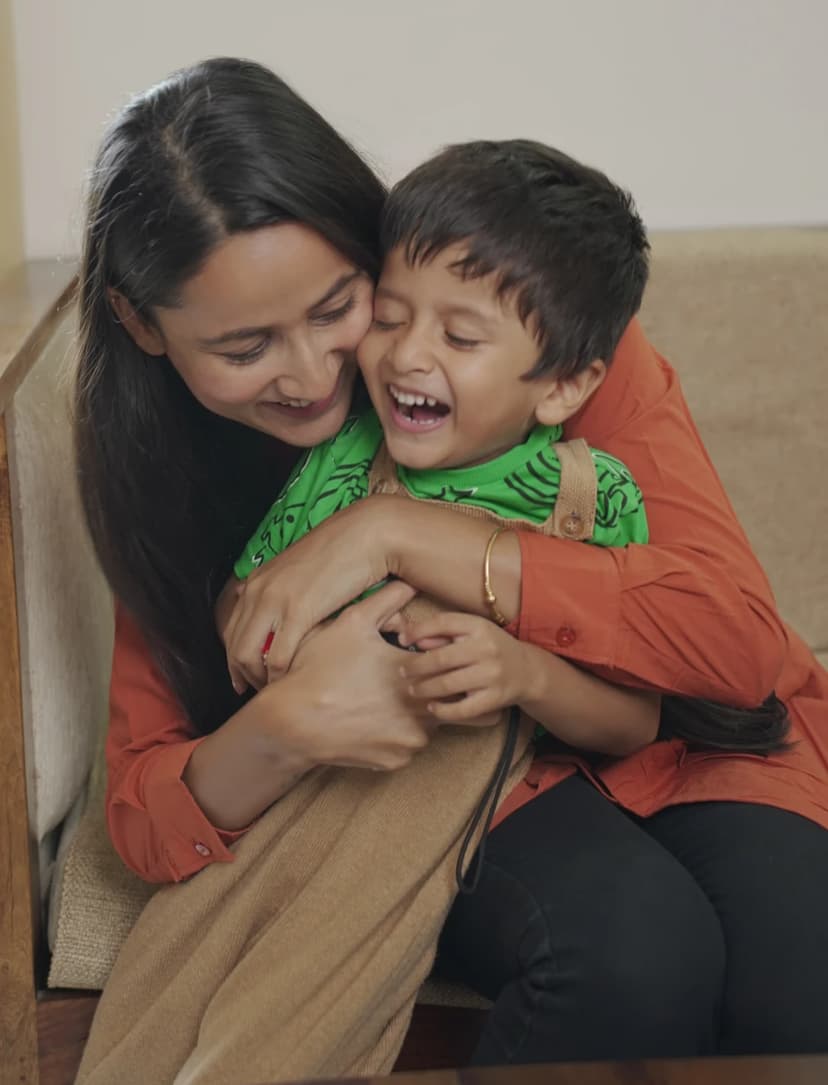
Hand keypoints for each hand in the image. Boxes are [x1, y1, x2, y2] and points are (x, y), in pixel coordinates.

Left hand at [222, 496, 400, 691]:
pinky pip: (276, 657)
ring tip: (275, 692)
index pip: (230, 628)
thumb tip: (284, 620)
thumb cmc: (342, 555)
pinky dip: (278, 676)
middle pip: (233, 646)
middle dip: (241, 675)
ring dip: (258, 680)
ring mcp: (275, 601)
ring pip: (247, 655)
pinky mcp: (297, 612)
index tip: (241, 678)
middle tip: (254, 693)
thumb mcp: (302, 574)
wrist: (366, 535)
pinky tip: (290, 684)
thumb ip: (286, 594)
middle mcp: (258, 591)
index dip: (233, 659)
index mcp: (258, 581)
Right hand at [267, 580, 439, 771]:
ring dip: (413, 713)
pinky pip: (406, 746)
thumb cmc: (319, 668)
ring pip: (426, 723)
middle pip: (443, 695)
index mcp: (416, 674)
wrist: (291, 721)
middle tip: (400, 680)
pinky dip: (395, 735)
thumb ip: (386, 601)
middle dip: (427, 687)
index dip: (436, 659)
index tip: (422, 657)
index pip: (450, 665)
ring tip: (382, 699)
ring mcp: (409, 741)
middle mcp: (421, 710)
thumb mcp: (351, 624)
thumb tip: (409, 582)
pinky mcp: (395, 761)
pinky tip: (371, 720)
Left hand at [399, 612, 531, 722]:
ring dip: (424, 688)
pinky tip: (432, 707)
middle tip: (402, 672)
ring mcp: (491, 675)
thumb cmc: (490, 648)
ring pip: (448, 684)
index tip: (401, 640)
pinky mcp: (494, 699)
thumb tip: (410, 638)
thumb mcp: (471, 632)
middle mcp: (486, 649)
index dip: (418, 631)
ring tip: (413, 690)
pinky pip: (463, 709)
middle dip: (416, 666)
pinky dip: (443, 710)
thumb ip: (442, 633)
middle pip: (441, 658)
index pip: (443, 623)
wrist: (526, 671)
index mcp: (479, 627)